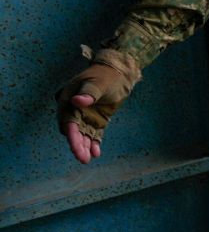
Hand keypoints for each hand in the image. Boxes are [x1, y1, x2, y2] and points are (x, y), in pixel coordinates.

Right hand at [55, 48, 141, 163]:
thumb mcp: (98, 83)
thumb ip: (88, 93)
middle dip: (77, 144)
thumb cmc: (105, 75)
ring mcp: (85, 117)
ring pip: (83, 135)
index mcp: (68, 100)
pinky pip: (94, 134)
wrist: (118, 73)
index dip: (71, 134)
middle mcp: (74, 110)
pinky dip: (94, 143)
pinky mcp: (96, 121)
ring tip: (87, 159)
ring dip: (84, 146)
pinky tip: (96, 153)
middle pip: (73, 131)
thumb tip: (76, 101)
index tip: (76, 145)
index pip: (68, 120)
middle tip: (82, 158)